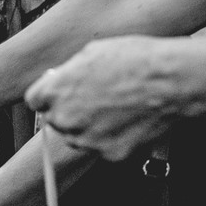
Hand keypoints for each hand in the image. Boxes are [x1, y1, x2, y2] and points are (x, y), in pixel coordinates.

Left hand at [25, 36, 181, 161]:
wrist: (171, 80)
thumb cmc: (135, 59)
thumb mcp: (92, 51)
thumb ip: (68, 72)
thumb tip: (61, 79)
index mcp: (54, 91)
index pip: (35, 101)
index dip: (49, 96)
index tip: (61, 94)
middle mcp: (65, 119)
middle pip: (58, 121)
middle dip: (72, 111)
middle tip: (97, 98)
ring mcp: (87, 140)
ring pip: (80, 137)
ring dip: (92, 126)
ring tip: (118, 106)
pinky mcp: (110, 154)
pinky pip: (105, 147)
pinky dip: (114, 137)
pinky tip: (130, 118)